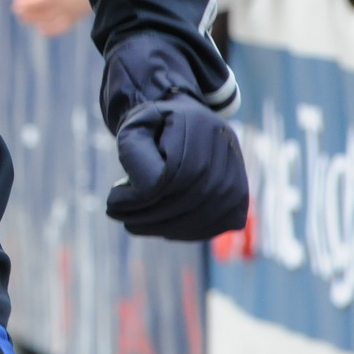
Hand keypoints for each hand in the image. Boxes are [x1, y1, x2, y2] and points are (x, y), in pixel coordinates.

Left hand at [99, 34, 247, 240]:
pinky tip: (162, 227)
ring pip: (207, 214)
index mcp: (198, 124)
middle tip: (121, 218)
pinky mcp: (240, 194)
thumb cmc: (150, 127)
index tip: (113, 202)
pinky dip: (188, 231)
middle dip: (150, 216)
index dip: (141, 197)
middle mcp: (224, 146)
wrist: (181, 121)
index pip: (173, 175)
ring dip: (166, 227)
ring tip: (136, 224)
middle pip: (191, 197)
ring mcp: (237, 170)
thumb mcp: (133, 128)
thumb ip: (134, 153)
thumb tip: (145, 192)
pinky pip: (218, 222)